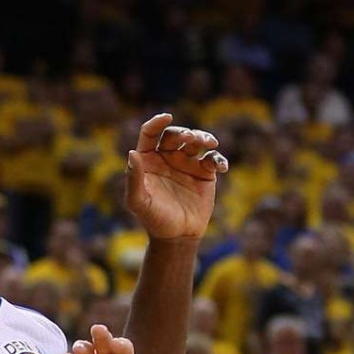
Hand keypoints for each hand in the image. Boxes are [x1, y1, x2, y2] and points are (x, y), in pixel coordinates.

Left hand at [126, 114, 228, 239]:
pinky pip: (213, 160)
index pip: (151, 133)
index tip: (167, 117)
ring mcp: (187, 164)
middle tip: (192, 138)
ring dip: (204, 138)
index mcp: (149, 159)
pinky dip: (219, 159)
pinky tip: (222, 167)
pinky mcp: (205, 173)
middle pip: (176, 134)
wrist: (177, 236)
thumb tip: (132, 153)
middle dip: (185, 132)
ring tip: (210, 143)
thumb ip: (134, 178)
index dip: (157, 122)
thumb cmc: (153, 219)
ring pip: (196, 142)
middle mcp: (167, 157)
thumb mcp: (138, 201)